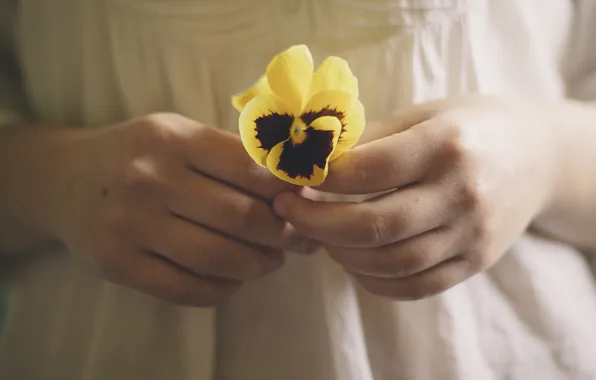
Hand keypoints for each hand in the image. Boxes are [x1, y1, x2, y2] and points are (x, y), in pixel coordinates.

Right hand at [53, 113, 314, 305]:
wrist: (63, 180)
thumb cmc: (136, 155)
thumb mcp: (177, 135)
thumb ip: (229, 154)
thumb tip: (294, 184)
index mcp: (172, 139)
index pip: (249, 167)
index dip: (288, 189)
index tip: (304, 200)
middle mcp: (149, 179)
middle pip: (242, 218)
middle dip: (283, 233)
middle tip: (297, 238)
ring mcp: (130, 225)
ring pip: (219, 258)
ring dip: (260, 265)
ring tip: (271, 260)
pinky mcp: (118, 265)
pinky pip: (187, 289)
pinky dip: (223, 289)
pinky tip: (234, 279)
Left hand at [274, 96, 559, 299]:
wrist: (538, 157)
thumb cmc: (470, 127)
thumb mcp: (423, 114)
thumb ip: (370, 139)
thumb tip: (311, 160)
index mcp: (446, 145)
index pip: (368, 170)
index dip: (320, 177)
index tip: (291, 176)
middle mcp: (462, 193)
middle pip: (376, 225)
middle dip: (318, 222)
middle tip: (288, 211)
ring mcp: (471, 234)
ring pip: (392, 262)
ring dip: (341, 254)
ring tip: (318, 234)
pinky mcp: (475, 262)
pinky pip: (416, 286)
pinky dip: (374, 281)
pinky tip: (352, 261)